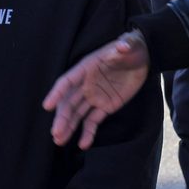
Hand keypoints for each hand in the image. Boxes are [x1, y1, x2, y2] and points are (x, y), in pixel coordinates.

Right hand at [43, 30, 149, 148]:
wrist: (141, 58)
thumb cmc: (132, 47)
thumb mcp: (130, 44)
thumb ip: (125, 45)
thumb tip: (122, 46)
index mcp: (86, 68)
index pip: (67, 81)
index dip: (57, 93)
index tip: (47, 106)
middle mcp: (86, 84)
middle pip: (69, 102)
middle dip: (62, 118)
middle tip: (55, 133)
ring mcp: (95, 96)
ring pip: (77, 114)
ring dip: (69, 127)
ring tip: (59, 141)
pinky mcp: (105, 106)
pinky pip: (93, 121)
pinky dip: (88, 133)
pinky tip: (83, 144)